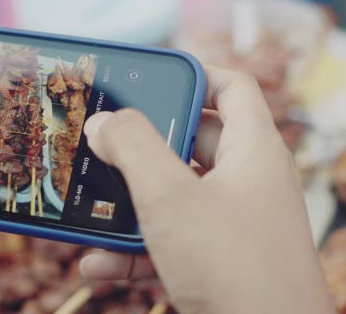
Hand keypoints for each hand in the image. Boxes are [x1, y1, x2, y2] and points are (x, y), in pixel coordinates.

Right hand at [79, 68, 333, 312]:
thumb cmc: (235, 270)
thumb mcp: (171, 198)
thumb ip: (133, 148)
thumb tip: (104, 121)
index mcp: (253, 150)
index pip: (232, 87)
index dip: (193, 74)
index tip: (149, 80)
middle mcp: (250, 182)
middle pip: (194, 142)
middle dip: (145, 147)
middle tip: (105, 144)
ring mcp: (237, 225)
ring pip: (177, 198)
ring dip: (132, 206)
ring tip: (91, 209)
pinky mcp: (222, 264)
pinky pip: (175, 243)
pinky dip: (138, 250)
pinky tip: (98, 264)